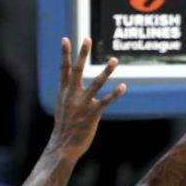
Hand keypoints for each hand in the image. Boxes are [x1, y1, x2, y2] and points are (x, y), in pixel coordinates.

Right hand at [50, 38, 125, 158]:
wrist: (62, 147)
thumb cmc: (65, 127)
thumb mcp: (62, 107)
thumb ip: (68, 95)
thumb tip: (70, 87)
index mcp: (63, 92)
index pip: (63, 69)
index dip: (65, 54)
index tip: (66, 39)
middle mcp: (71, 95)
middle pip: (77, 70)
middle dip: (82, 54)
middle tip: (87, 38)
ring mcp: (81, 104)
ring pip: (95, 83)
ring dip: (106, 71)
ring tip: (115, 60)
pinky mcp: (92, 114)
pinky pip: (105, 101)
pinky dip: (114, 94)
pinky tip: (122, 87)